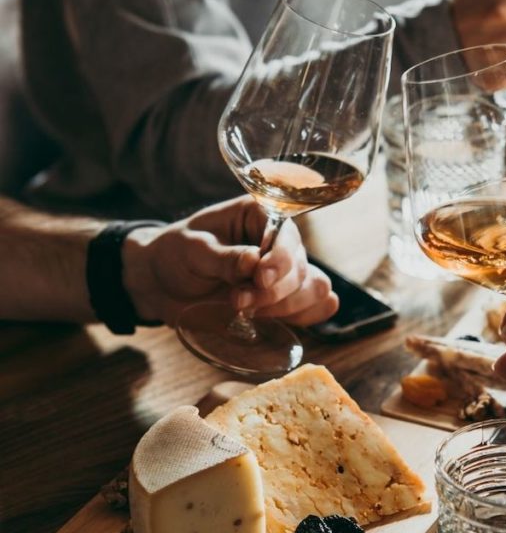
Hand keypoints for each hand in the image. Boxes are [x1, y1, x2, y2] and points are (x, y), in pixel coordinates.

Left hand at [122, 196, 338, 326]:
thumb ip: (223, 257)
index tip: (261, 279)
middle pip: (302, 268)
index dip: (281, 259)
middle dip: (274, 291)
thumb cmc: (175, 254)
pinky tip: (271, 317)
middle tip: (237, 301)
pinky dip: (302, 317)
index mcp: (260, 215)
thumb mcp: (191, 249)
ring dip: (285, 306)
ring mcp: (286, 271)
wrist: (162, 284)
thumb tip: (254, 262)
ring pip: (314, 289)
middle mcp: (280, 241)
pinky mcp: (286, 299)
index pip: (287, 235)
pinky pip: (315, 307)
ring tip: (245, 309)